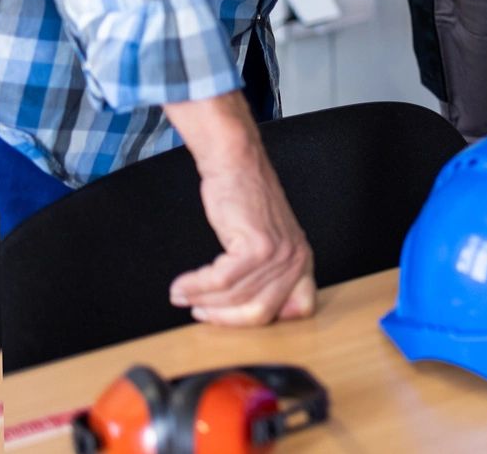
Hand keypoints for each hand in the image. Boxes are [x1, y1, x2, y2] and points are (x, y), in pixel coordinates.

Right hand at [166, 121, 314, 326]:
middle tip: (199, 311)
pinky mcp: (257, 245)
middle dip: (224, 318)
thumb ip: (266, 277)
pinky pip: (221, 281)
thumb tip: (242, 314)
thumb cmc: (245, 204)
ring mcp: (280, 253)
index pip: (299, 310)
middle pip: (261, 312)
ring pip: (236, 297)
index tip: (231, 318)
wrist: (237, 165)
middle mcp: (298, 259)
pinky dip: (196, 286)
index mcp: (304, 262)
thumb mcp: (268, 244)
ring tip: (182, 294)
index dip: (262, 320)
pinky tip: (182, 285)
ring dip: (201, 299)